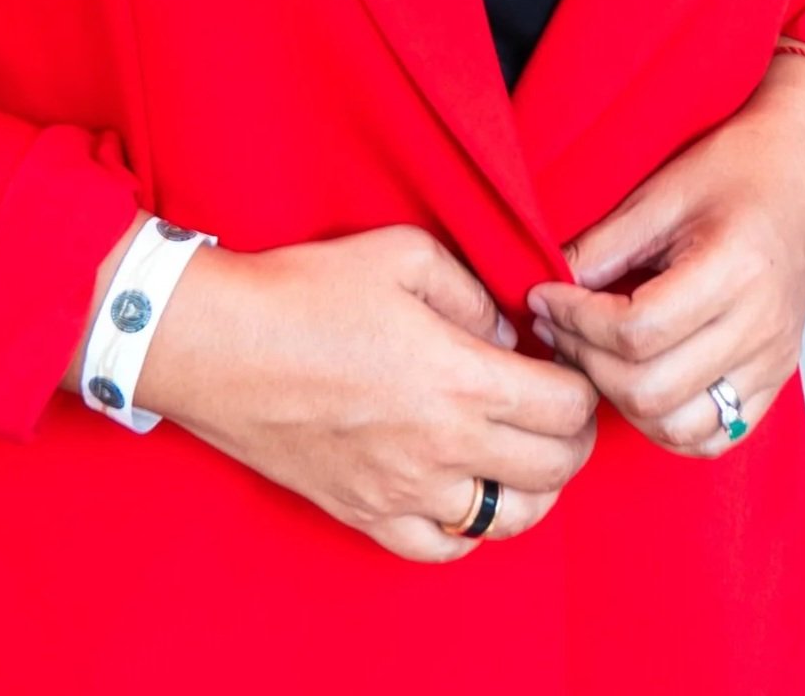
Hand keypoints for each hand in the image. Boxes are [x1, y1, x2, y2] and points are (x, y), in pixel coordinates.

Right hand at [135, 225, 597, 561]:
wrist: (220, 347)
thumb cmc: (309, 291)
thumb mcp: (407, 255)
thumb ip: (475, 295)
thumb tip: (509, 339)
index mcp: (459, 378)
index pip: (566, 408)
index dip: (584, 385)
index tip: (569, 363)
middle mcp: (440, 447)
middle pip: (553, 469)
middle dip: (574, 436)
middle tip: (561, 405)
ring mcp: (402, 491)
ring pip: (508, 520)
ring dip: (534, 488)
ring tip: (525, 452)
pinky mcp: (364, 514)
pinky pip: (442, 550)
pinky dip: (469, 529)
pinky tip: (466, 489)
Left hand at [527, 53, 804, 455]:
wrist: (804, 163)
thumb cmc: (739, 167)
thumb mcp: (663, 193)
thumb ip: (604, 246)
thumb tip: (550, 288)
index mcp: (736, 269)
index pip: (636, 332)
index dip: (576, 322)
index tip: (546, 298)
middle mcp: (763, 325)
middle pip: (652, 389)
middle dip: (588, 363)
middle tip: (559, 329)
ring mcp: (775, 358)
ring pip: (681, 427)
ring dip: (624, 402)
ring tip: (595, 358)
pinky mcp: (778, 376)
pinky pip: (716, 436)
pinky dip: (669, 425)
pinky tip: (642, 385)